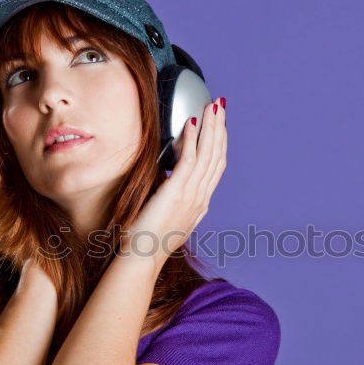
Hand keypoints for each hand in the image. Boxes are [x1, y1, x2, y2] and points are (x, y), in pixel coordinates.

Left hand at [121, 96, 226, 264]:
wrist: (143, 258)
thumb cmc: (148, 241)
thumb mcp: (168, 215)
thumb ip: (174, 197)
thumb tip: (171, 179)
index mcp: (200, 203)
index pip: (216, 166)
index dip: (219, 142)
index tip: (219, 124)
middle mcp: (201, 197)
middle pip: (217, 156)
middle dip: (220, 128)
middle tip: (221, 105)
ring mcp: (191, 195)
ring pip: (208, 154)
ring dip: (211, 127)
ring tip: (212, 106)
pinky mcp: (177, 192)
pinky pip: (189, 160)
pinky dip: (192, 139)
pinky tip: (192, 122)